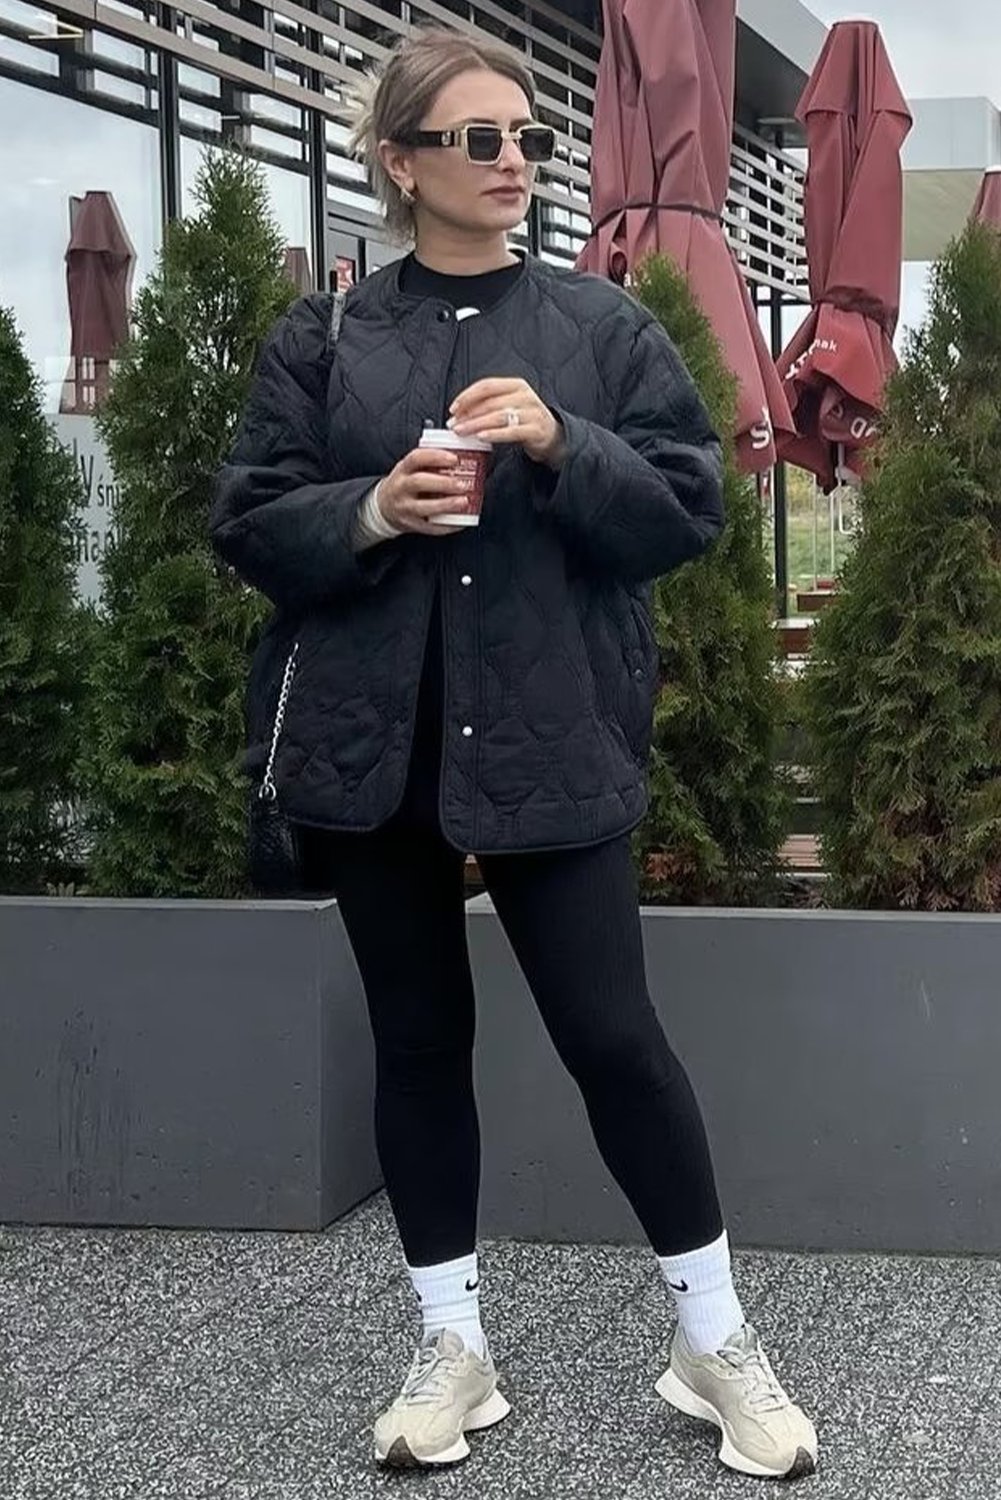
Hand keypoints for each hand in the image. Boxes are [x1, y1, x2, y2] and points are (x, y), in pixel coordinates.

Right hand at [378, 447, 470, 535]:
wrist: (384, 506)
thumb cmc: (405, 484)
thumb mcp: (410, 469)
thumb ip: (430, 463)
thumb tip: (463, 458)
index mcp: (402, 469)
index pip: (416, 458)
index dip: (436, 457)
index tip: (455, 459)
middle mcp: (400, 487)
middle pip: (419, 482)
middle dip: (443, 483)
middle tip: (462, 484)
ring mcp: (404, 507)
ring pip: (423, 507)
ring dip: (445, 505)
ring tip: (464, 501)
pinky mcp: (410, 524)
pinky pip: (429, 527)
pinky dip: (446, 525)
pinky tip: (460, 521)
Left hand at [449, 378, 565, 468]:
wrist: (551, 436)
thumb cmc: (525, 420)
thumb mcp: (510, 405)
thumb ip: (489, 405)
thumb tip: (459, 414)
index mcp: (516, 385)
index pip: (487, 386)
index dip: (467, 396)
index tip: (453, 408)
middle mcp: (525, 396)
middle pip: (490, 402)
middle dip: (468, 414)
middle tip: (454, 424)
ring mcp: (531, 413)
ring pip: (498, 416)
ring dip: (476, 424)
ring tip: (462, 431)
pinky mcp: (535, 430)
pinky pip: (511, 431)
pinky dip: (494, 434)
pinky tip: (481, 437)